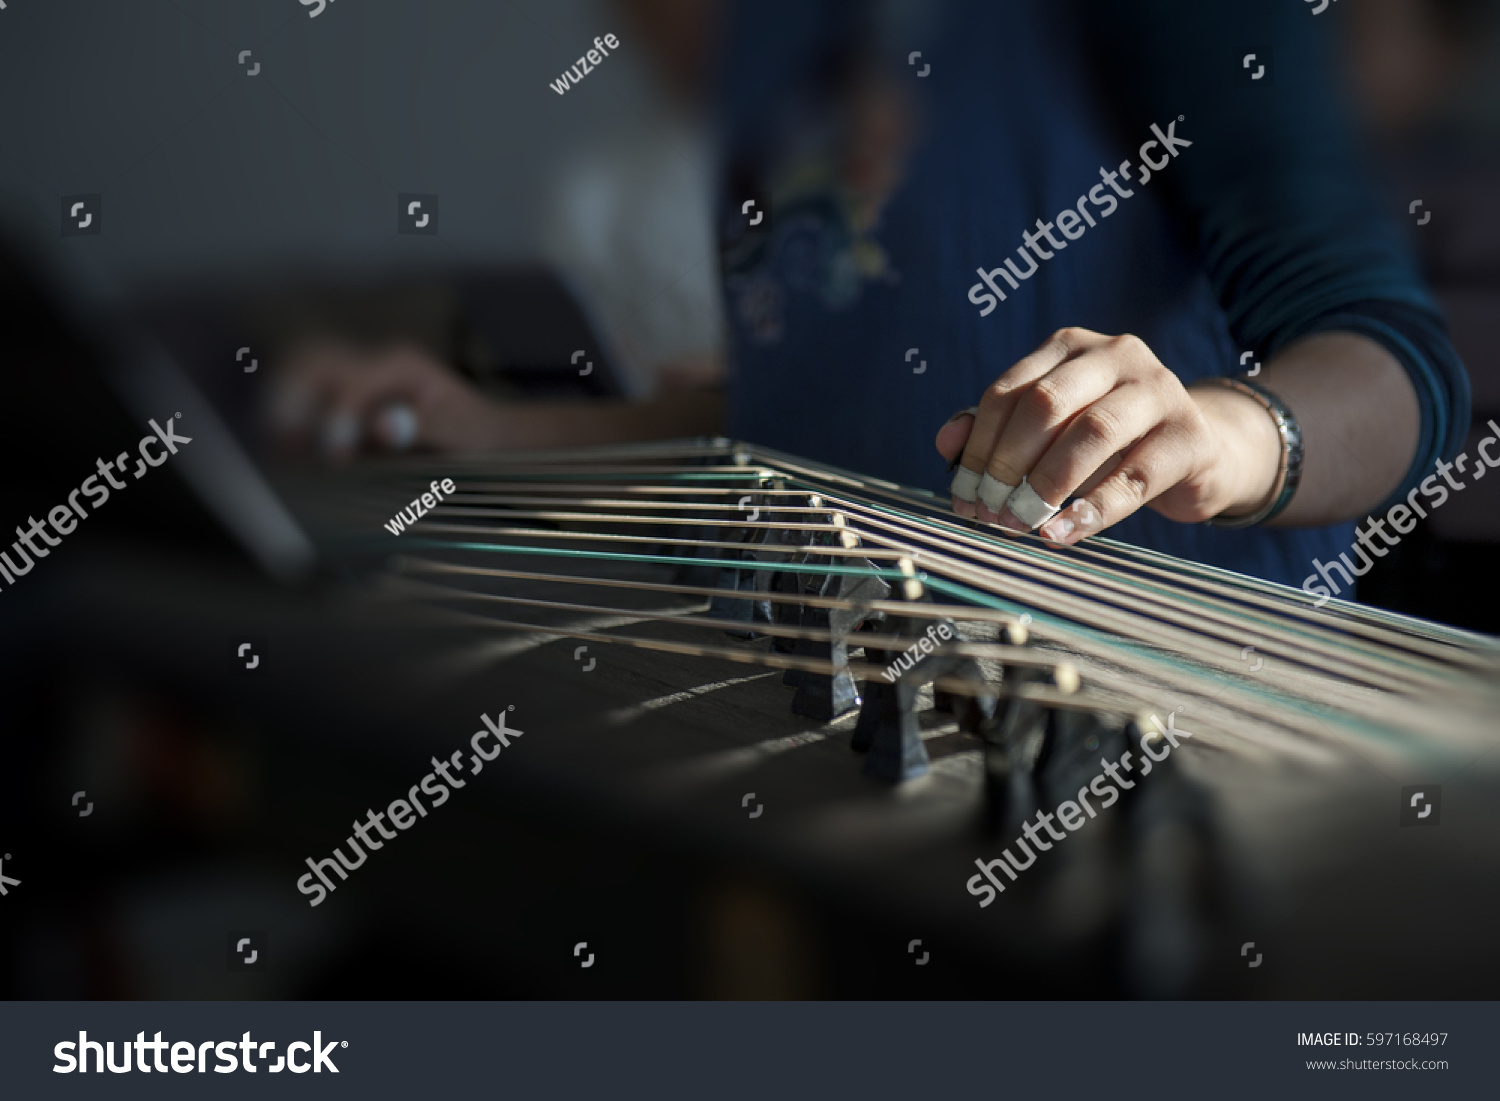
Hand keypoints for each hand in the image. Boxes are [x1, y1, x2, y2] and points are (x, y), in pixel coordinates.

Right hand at [270, 339, 506, 459]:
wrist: (486, 431)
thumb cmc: (477, 431)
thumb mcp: (462, 430)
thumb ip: (422, 426)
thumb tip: (381, 428)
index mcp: (400, 363)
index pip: (353, 380)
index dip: (339, 414)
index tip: (334, 451)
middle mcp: (372, 363)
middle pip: (314, 360)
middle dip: (291, 394)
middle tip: (283, 438)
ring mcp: (355, 378)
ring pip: (303, 373)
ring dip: (285, 402)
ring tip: (279, 443)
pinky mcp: (345, 400)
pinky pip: (307, 396)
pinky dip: (291, 416)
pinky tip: (285, 447)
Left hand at [934, 327, 1281, 543]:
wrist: (1198, 451)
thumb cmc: (1109, 441)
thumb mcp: (1052, 429)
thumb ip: (998, 430)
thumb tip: (946, 444)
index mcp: (1070, 348)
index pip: (1009, 391)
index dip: (978, 446)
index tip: (963, 495)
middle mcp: (1116, 356)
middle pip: (1046, 404)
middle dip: (1009, 463)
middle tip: (989, 511)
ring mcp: (1159, 391)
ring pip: (1092, 432)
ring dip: (1047, 484)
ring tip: (1021, 523)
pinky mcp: (1190, 436)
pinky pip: (1134, 477)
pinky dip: (1091, 509)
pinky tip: (1060, 532)